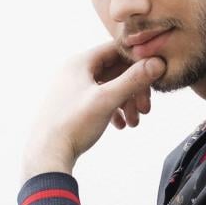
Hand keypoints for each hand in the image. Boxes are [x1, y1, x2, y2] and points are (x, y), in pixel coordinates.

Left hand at [20, 41, 164, 180]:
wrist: (47, 154)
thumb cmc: (73, 124)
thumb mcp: (108, 100)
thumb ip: (134, 80)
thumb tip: (158, 63)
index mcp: (79, 62)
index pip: (115, 50)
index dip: (137, 61)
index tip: (153, 76)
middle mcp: (74, 71)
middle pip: (114, 71)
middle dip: (134, 89)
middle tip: (146, 109)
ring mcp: (72, 88)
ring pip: (109, 87)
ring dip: (126, 102)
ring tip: (134, 122)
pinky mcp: (73, 104)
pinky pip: (99, 100)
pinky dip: (113, 110)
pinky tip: (121, 125)